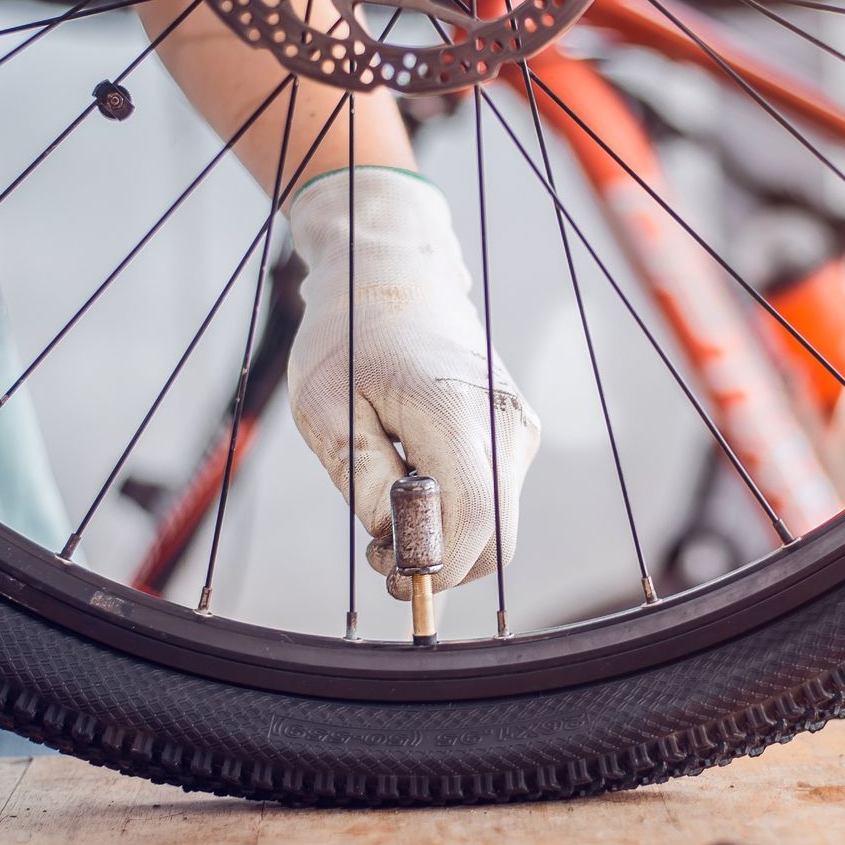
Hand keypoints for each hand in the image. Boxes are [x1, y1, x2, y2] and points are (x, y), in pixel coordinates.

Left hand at [286, 167, 540, 597]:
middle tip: (378, 546)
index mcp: (456, 413)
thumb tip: (397, 544)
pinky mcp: (516, 433)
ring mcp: (517, 429)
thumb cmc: (349, 334)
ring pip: (495, 524)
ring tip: (387, 495)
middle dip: (439, 562)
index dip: (431, 567)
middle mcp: (504, 424)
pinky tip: (413, 474)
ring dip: (444, 535)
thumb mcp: (326, 409)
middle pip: (495, 540)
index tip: (386, 572)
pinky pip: (493, 499)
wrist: (395, 272)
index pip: (471, 525)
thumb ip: (363, 482)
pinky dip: (455, 510)